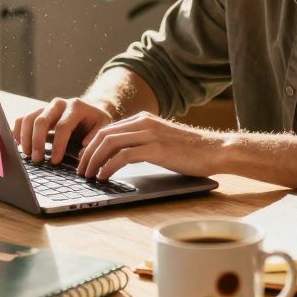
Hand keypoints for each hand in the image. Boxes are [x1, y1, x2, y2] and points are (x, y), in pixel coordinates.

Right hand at [12, 97, 113, 163]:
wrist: (90, 110)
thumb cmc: (96, 122)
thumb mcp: (103, 127)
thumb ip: (95, 138)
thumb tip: (82, 151)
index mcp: (76, 106)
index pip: (63, 126)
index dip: (58, 145)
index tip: (55, 161)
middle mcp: (58, 104)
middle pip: (41, 121)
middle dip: (37, 142)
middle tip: (36, 160)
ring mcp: (46, 107)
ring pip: (28, 118)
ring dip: (25, 138)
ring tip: (28, 155)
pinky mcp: (37, 112)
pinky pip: (22, 119)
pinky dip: (17, 132)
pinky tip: (18, 146)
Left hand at [76, 112, 226, 180]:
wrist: (216, 150)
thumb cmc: (192, 150)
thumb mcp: (162, 141)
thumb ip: (143, 142)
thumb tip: (122, 156)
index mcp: (144, 119)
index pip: (108, 129)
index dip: (91, 145)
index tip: (84, 159)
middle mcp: (144, 123)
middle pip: (104, 135)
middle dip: (87, 154)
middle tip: (80, 170)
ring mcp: (150, 134)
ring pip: (109, 143)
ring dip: (94, 161)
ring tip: (88, 176)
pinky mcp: (156, 148)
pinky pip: (123, 156)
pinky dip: (108, 167)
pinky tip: (104, 177)